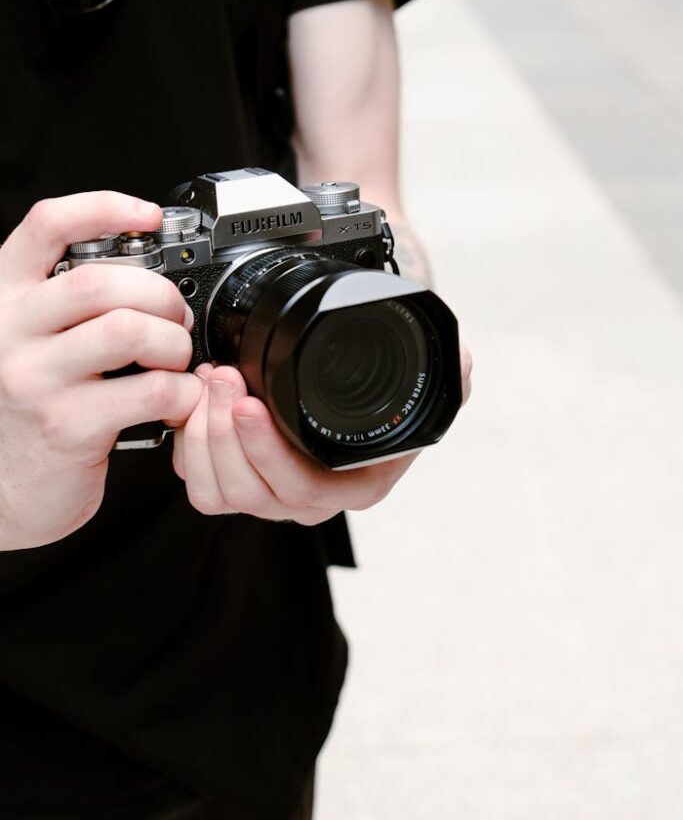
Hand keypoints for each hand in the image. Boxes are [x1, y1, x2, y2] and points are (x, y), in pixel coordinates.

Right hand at [0, 192, 202, 550]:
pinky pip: (150, 390)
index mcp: (7, 298)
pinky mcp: (67, 426)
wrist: (6, 489)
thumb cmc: (33, 408)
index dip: (103, 208)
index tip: (148, 215)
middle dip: (160, 294)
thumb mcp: (33, 341)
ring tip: (174, 360)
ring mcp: (35, 379)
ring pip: (128, 329)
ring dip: (172, 342)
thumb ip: (68, 304)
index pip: (46, 226)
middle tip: (174, 318)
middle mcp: (11, 331)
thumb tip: (147, 270)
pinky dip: (182, 392)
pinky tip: (177, 400)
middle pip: (102, 280)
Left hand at [174, 346, 471, 523]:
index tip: (249, 402)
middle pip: (248, 493)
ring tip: (208, 382)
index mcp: (353, 485)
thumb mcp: (427, 383)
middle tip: (220, 375)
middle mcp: (308, 500)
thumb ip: (447, 375)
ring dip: (203, 436)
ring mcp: (269, 494)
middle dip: (223, 431)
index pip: (302, 487)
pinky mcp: (236, 480)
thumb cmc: (390, 393)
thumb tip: (460, 363)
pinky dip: (187, 443)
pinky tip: (196, 401)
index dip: (268, 450)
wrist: (364, 396)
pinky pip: (199, 482)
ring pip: (216, 492)